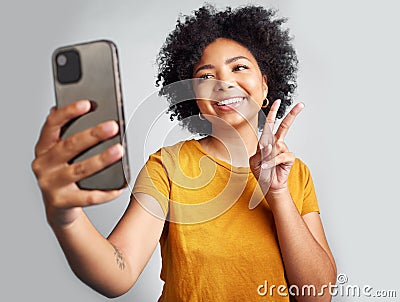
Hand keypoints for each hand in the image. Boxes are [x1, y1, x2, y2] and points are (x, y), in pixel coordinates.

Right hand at [32, 100, 123, 227]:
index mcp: (43, 148)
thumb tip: (88, 109)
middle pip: (69, 146)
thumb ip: (69, 133)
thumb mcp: (62, 153)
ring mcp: (51, 185)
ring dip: (101, 159)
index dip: (69, 113)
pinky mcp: (62, 202)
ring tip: (119, 150)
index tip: (87, 103)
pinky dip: (106, 191)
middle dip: (92, 135)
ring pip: (80, 170)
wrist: (58, 207)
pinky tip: (121, 185)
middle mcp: (43, 165)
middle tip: (113, 126)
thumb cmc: (64, 173)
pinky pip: (88, 196)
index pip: (52, 125)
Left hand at [250, 99, 303, 196]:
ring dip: (267, 156)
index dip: (273, 112)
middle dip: (292, 115)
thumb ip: (260, 152)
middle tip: (301, 105)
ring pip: (275, 146)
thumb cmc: (261, 171)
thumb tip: (269, 146)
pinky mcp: (289, 158)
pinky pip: (280, 156)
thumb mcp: (254, 161)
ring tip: (264, 165)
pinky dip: (272, 162)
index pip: (269, 124)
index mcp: (267, 140)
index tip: (278, 101)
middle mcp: (276, 142)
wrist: (268, 184)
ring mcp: (283, 150)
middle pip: (285, 126)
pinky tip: (268, 167)